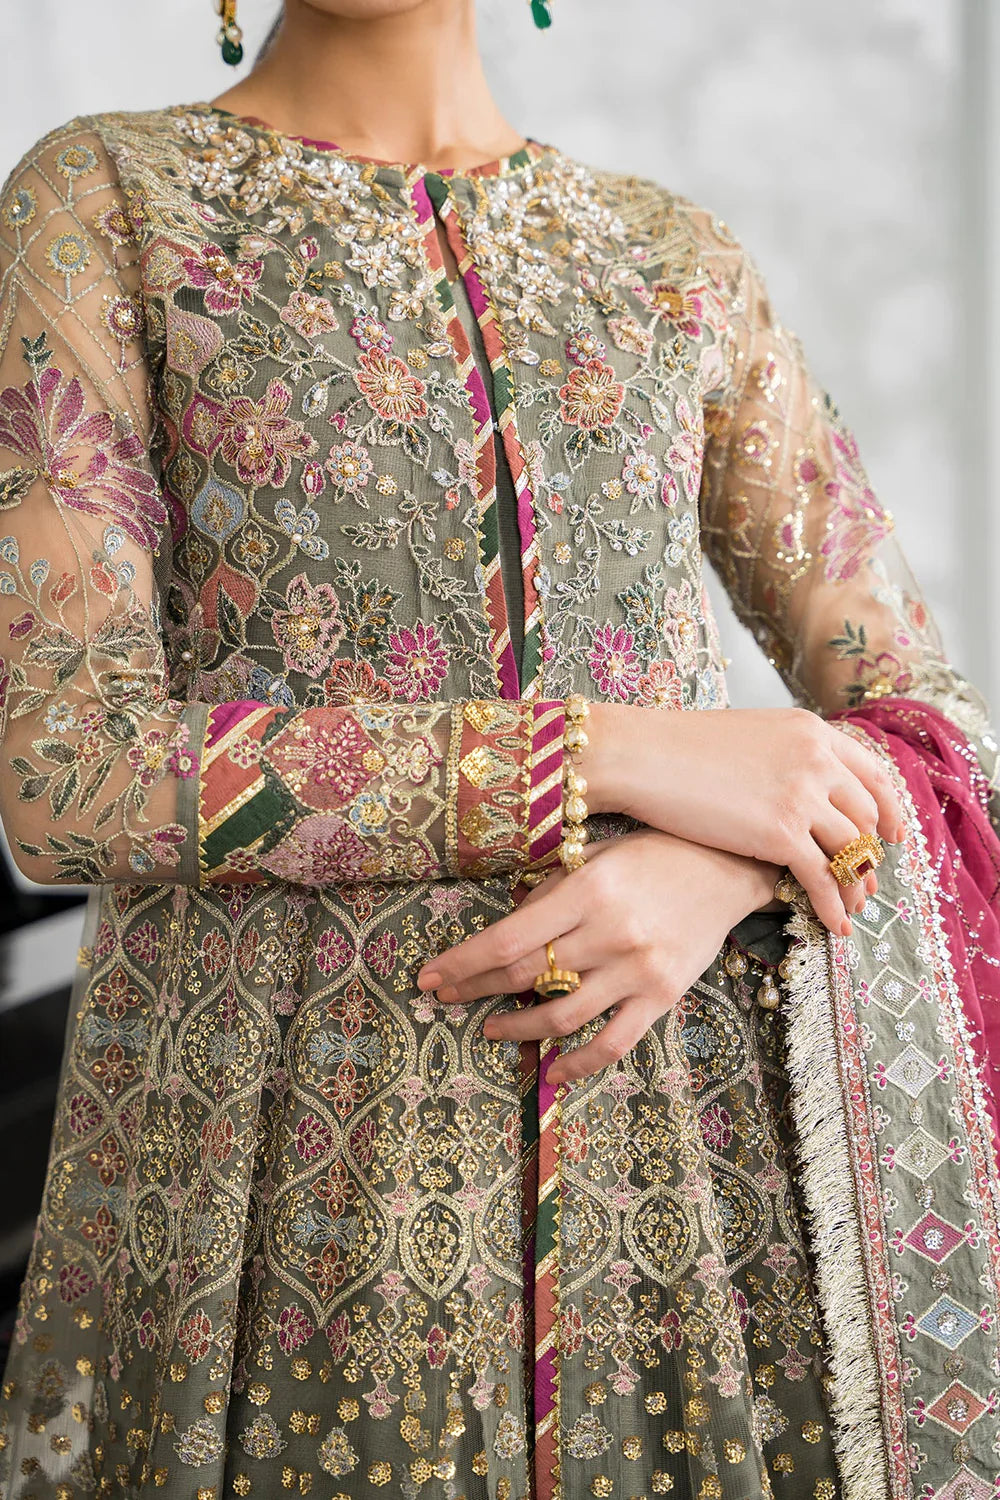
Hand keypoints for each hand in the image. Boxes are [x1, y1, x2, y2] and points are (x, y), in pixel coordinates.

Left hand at [416, 829, 780, 1085]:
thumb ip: (550, 890)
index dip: (462, 963)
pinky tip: (554, 1068)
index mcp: (588, 890)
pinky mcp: (663, 997)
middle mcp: (610, 932)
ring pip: (561, 1016)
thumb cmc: (655, 853)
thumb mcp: (596, 855)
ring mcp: (638, 970)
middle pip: (525, 976)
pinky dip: (580, 1062)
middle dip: (475, 989)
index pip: (508, 939)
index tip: (430, 976)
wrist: (730, 867)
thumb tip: (506, 922)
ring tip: (491, 1027)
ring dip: (517, 1027)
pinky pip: (613, 1043)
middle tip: (446, 996)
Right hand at [582, 704, 902, 935]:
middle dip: (871, 852)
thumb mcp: (750, 735)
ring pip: (851, 850)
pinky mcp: (782, 834)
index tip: (893, 834)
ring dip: (857, 884)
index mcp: (811, 731)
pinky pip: (823, 878)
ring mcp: (803, 796)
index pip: (871, 773)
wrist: (641, 756)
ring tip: (854, 908)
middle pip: (867, 815)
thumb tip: (796, 786)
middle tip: (868, 878)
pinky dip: (834, 905)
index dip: (889, 808)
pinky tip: (835, 924)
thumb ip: (784, 756)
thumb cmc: (677, 748)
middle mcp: (817, 760)